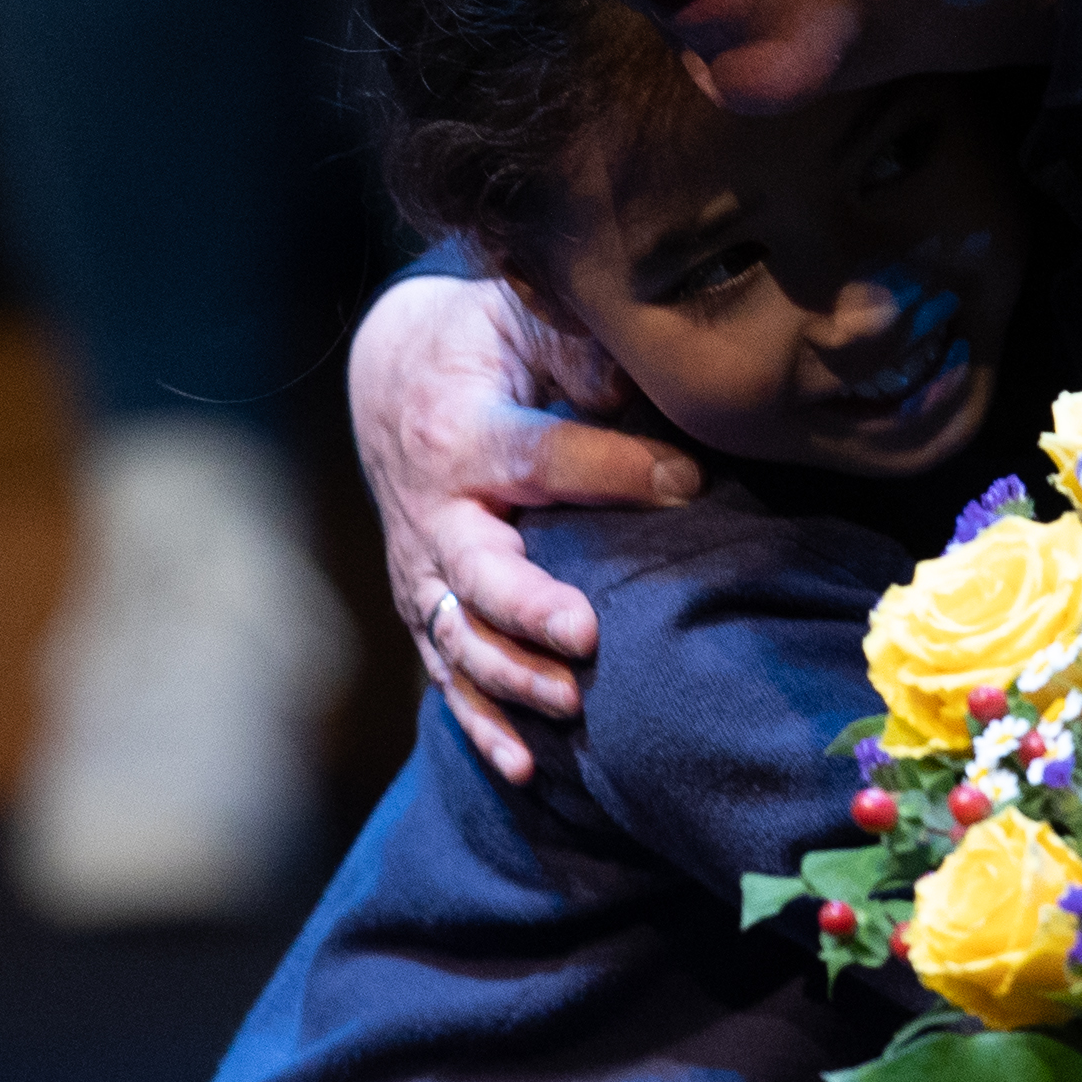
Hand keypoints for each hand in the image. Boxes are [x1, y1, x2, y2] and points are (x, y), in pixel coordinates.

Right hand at [349, 273, 703, 776]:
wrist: (394, 376)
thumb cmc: (480, 343)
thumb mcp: (520, 315)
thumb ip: (575, 346)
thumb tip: (640, 385)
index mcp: (463, 430)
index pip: (537, 455)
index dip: (611, 470)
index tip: (687, 482)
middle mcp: (434, 511)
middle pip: (477, 572)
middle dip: (529, 609)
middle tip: (587, 636)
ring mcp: (425, 572)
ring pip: (460, 639)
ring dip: (514, 678)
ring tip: (572, 704)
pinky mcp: (430, 610)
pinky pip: (449, 677)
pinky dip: (483, 725)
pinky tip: (528, 766)